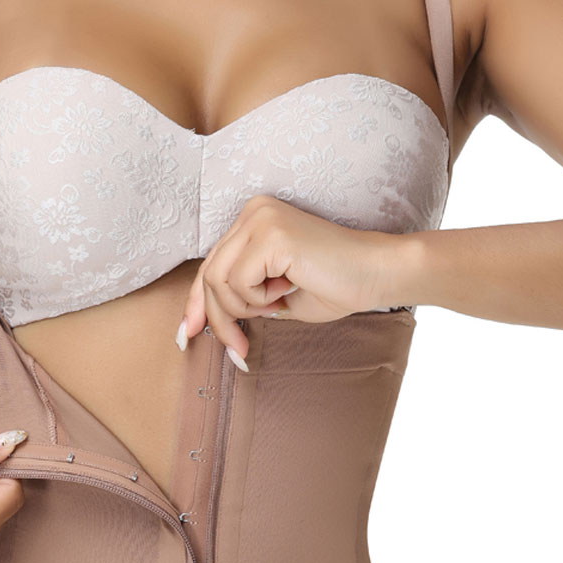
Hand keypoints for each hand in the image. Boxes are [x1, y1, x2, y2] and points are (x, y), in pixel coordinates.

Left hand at [176, 195, 405, 364]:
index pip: (210, 265)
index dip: (196, 304)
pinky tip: (289, 288)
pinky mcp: (271, 234)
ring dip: (246, 307)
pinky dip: (260, 299)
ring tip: (279, 303)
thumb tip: (206, 321)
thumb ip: (242, 297)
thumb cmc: (335, 286)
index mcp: (253, 220)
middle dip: (218, 319)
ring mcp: (260, 219)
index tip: (187, 335)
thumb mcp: (274, 296)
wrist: (375, 275)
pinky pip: (239, 282)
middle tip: (236, 350)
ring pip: (218, 281)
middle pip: (208, 275)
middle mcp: (252, 212)